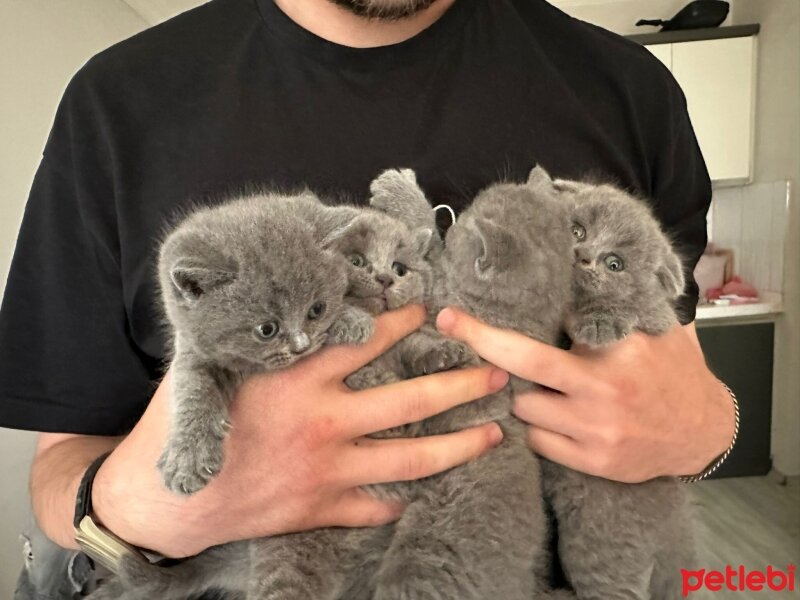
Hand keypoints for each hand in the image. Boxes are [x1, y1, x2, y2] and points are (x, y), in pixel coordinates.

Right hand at [94, 305, 505, 556]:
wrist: (163, 499)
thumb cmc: (182, 422)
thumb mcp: (213, 365)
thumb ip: (260, 339)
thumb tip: (291, 305)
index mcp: (298, 378)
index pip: (368, 340)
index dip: (407, 321)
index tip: (434, 311)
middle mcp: (323, 422)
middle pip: (411, 400)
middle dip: (462, 384)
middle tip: (498, 373)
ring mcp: (328, 470)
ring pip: (411, 457)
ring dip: (459, 444)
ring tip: (494, 432)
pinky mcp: (320, 508)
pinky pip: (375, 507)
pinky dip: (400, 500)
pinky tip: (421, 493)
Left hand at [436, 307, 734, 482]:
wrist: (705, 431)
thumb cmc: (675, 370)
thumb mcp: (651, 328)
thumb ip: (608, 308)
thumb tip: (563, 271)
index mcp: (613, 360)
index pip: (531, 349)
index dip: (484, 335)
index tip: (449, 318)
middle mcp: (601, 401)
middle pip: (519, 383)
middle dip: (496, 364)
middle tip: (480, 347)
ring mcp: (597, 437)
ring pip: (524, 414)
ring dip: (520, 396)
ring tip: (536, 382)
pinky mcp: (595, 464)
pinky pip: (540, 444)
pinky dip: (536, 427)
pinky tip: (550, 412)